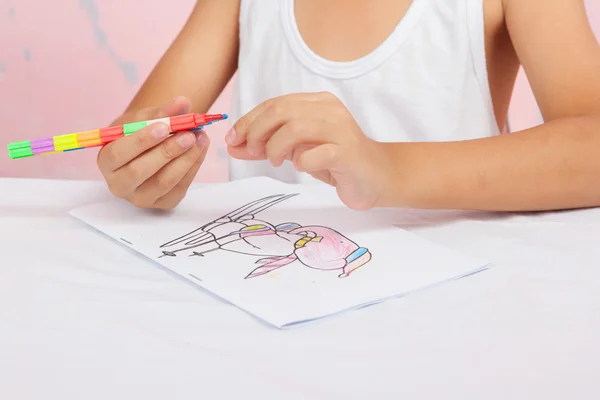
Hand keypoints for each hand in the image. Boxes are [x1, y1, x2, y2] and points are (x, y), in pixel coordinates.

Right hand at [97, 96, 208, 208]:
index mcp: (106, 161)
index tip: (164, 127)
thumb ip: (161, 112)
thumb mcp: (142, 120)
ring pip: (164, 182)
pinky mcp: (162, 204)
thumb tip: (183, 102)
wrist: (146, 153)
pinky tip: (201, 150)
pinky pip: (179, 188)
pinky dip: (193, 167)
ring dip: (186, 159)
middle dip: (167, 151)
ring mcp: (141, 198)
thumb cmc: (138, 135)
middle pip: (140, 171)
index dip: (141, 140)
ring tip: (200, 138)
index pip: (118, 153)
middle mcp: (119, 184)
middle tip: (189, 135)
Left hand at [225, 92, 391, 209]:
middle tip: (252, 151)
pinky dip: (302, 160)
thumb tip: (233, 147)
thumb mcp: (296, 150)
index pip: (275, 104)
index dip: (248, 120)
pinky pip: (318, 153)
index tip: (232, 140)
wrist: (375, 176)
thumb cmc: (334, 160)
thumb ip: (266, 146)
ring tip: (274, 162)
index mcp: (317, 102)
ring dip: (276, 146)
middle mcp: (329, 110)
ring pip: (296, 127)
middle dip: (257, 131)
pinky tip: (300, 167)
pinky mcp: (349, 152)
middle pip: (282, 110)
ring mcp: (341, 130)